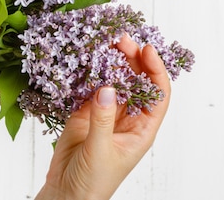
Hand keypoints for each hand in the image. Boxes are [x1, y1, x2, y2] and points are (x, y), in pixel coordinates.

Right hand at [36, 35, 171, 199]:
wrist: (65, 195)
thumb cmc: (92, 183)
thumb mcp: (101, 151)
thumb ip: (103, 119)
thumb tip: (107, 87)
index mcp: (142, 130)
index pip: (157, 94)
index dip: (156, 70)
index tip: (147, 49)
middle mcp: (128, 118)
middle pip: (136, 81)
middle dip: (132, 59)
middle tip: (120, 39)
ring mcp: (106, 113)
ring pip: (114, 80)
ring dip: (111, 61)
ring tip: (105, 42)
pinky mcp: (85, 112)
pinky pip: (91, 86)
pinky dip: (90, 72)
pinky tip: (87, 58)